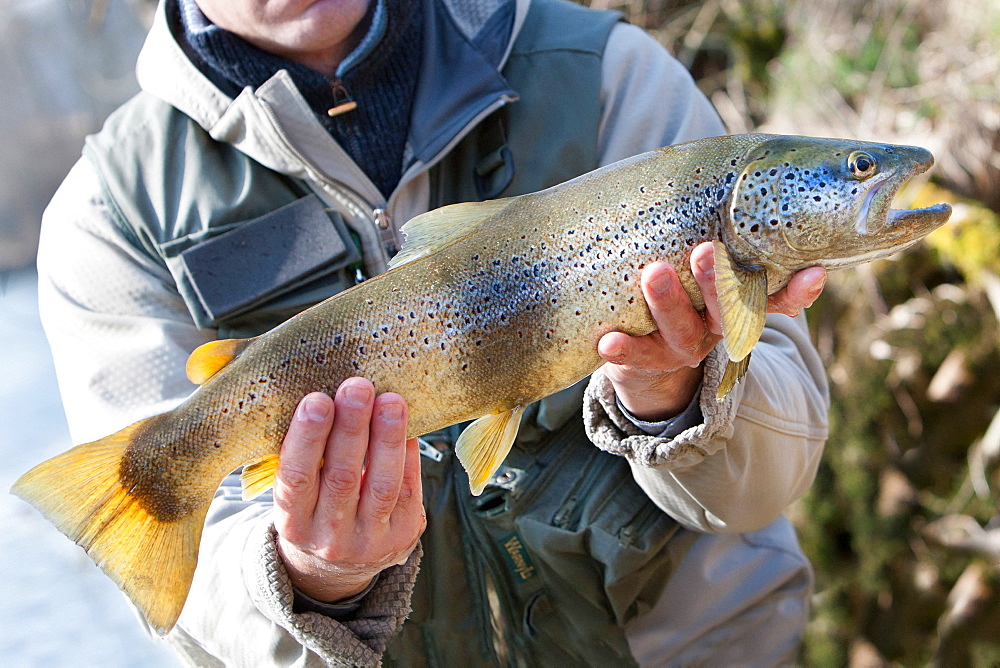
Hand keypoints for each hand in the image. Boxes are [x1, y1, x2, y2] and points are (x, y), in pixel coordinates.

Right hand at [272, 378, 424, 602]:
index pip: (296, 479)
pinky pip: (409, 489)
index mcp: (293, 523)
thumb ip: (306, 456)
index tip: (316, 400)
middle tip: (357, 387)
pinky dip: (408, 453)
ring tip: (391, 400)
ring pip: (382, 485)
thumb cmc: (313, 510)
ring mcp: (369, 541)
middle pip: (342, 478)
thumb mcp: (296, 494)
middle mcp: (330, 537)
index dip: (307, 439)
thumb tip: (330, 395)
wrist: (337, 567)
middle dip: (351, 428)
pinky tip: (406, 424)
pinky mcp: (403, 536)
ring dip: (388, 437)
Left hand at [598, 241, 826, 420]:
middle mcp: (718, 326)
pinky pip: (638, 356)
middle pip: (726, 309)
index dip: (799, 290)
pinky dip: (624, 349)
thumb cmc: (682, 290)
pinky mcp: (650, 359)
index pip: (777, 297)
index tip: (815, 271)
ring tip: (655, 274)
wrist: (649, 356)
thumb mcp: (704, 269)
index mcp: (739, 303)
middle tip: (704, 250)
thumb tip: (716, 170)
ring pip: (682, 329)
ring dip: (669, 303)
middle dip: (717, 281)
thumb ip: (718, 236)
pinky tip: (607, 340)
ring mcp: (684, 344)